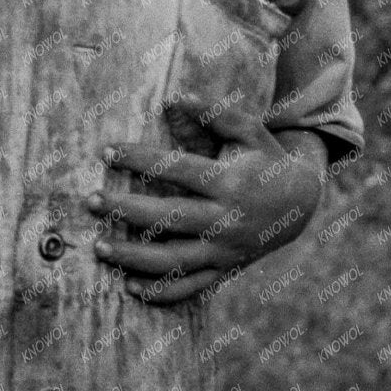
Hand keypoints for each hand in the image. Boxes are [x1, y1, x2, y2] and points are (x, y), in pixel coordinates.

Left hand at [88, 131, 325, 304]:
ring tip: (99, 247)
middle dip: (126, 210)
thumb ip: (213, 112)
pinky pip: (191, 288)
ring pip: (174, 261)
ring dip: (134, 257)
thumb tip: (174, 97)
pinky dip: (161, 293)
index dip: (139, 159)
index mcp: (228, 182)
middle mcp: (225, 219)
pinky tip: (130, 287)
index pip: (176, 169)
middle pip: (169, 218)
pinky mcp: (224, 270)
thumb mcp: (248, 129)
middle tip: (90, 201)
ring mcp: (224, 250)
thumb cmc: (264, 158)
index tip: (106, 151)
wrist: (300, 203)